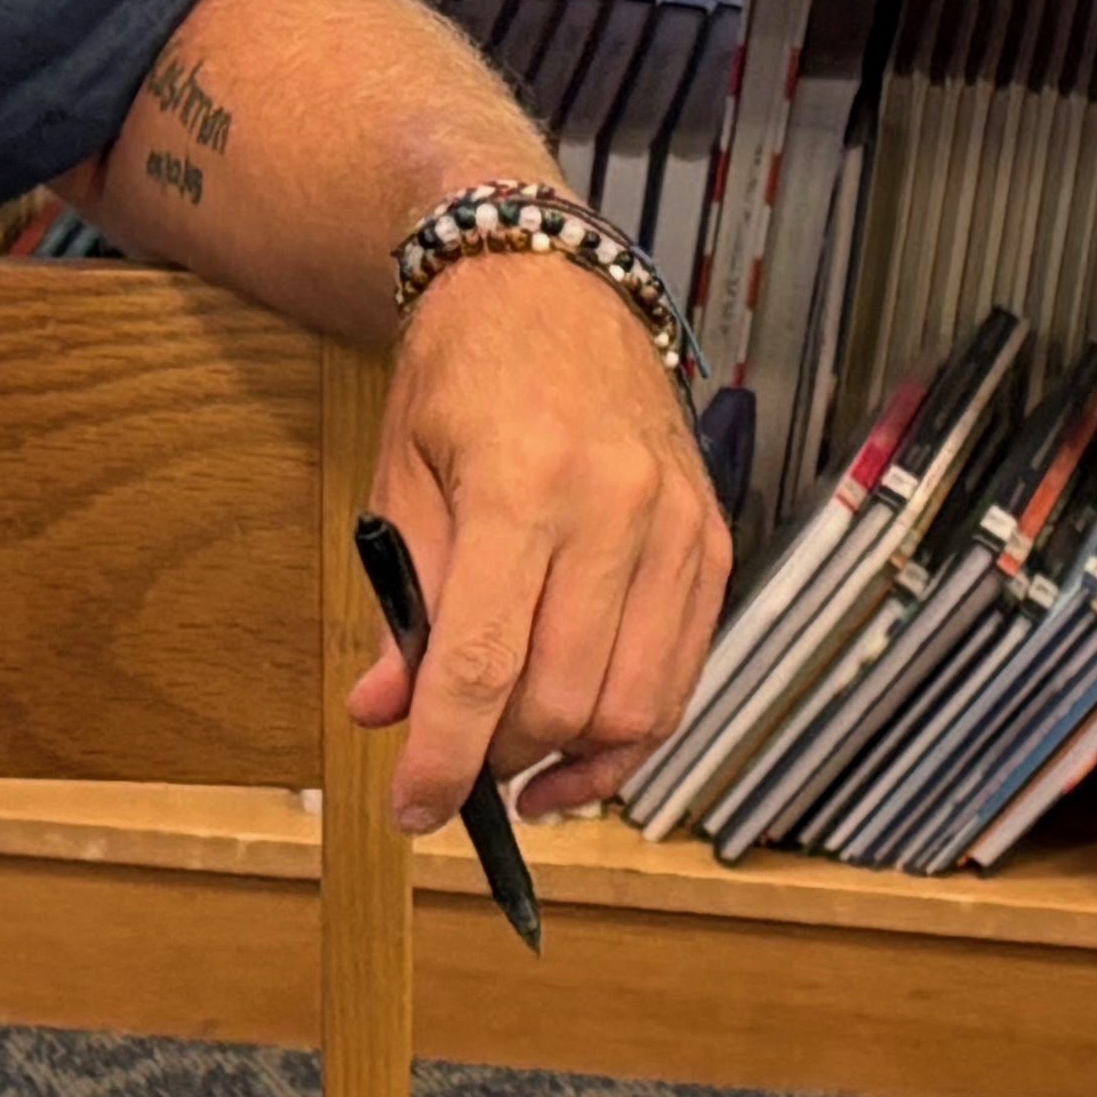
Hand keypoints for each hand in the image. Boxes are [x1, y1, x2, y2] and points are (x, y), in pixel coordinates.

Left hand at [366, 246, 729, 827]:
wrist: (549, 285)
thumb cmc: (463, 377)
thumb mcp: (402, 480)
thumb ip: (402, 605)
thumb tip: (386, 713)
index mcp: (522, 486)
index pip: (484, 664)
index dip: (445, 758)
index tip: (414, 812)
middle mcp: (615, 508)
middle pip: (563, 698)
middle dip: (499, 756)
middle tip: (454, 763)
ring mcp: (677, 524)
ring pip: (634, 703)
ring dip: (568, 757)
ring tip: (515, 756)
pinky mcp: (711, 539)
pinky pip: (681, 672)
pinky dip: (632, 731)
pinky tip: (582, 744)